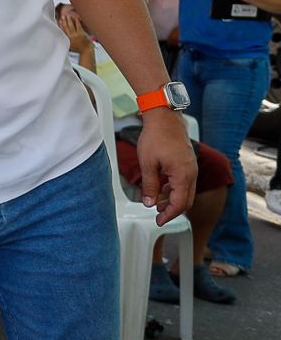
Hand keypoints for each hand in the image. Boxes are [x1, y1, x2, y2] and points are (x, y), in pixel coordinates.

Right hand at [58, 11, 91, 52]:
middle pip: (66, 27)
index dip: (60, 25)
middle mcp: (70, 37)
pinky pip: (78, 26)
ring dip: (69, 20)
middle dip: (64, 21)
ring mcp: (76, 35)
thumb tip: (60, 39)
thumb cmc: (78, 49)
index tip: (59, 21)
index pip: (62, 31)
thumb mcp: (69, 47)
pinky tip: (76, 18)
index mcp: (67, 40)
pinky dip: (77, 22)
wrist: (86, 51)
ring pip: (71, 26)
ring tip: (68, 16)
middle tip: (63, 16)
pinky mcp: (82, 34)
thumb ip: (65, 42)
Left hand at [135, 110, 196, 225]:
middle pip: (185, 200)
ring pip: (186, 191)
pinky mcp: (188, 162)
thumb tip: (150, 203)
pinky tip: (161, 189)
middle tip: (157, 216)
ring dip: (172, 199)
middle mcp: (191, 173)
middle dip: (172, 210)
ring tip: (157, 203)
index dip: (168, 215)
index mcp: (183, 176)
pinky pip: (184, 181)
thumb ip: (150, 186)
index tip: (158, 221)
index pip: (179, 204)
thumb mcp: (148, 164)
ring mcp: (191, 168)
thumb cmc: (156, 137)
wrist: (165, 118)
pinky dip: (174, 189)